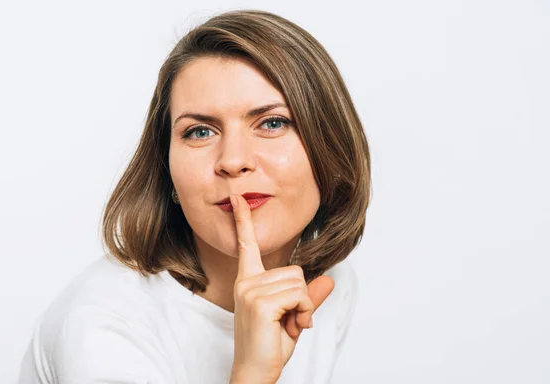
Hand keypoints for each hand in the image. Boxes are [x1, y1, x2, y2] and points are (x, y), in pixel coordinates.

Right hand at [229, 194, 334, 383]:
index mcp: (248, 281)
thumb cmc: (268, 345)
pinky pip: (299, 295)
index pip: (247, 246)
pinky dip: (303, 313)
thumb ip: (308, 298)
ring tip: (287, 324)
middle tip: (288, 320)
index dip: (243, 222)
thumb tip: (328, 279)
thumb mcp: (293, 317)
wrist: (254, 372)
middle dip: (301, 297)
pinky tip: (290, 326)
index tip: (239, 200)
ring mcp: (251, 291)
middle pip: (295, 271)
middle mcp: (247, 282)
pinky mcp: (260, 302)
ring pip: (300, 283)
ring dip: (303, 307)